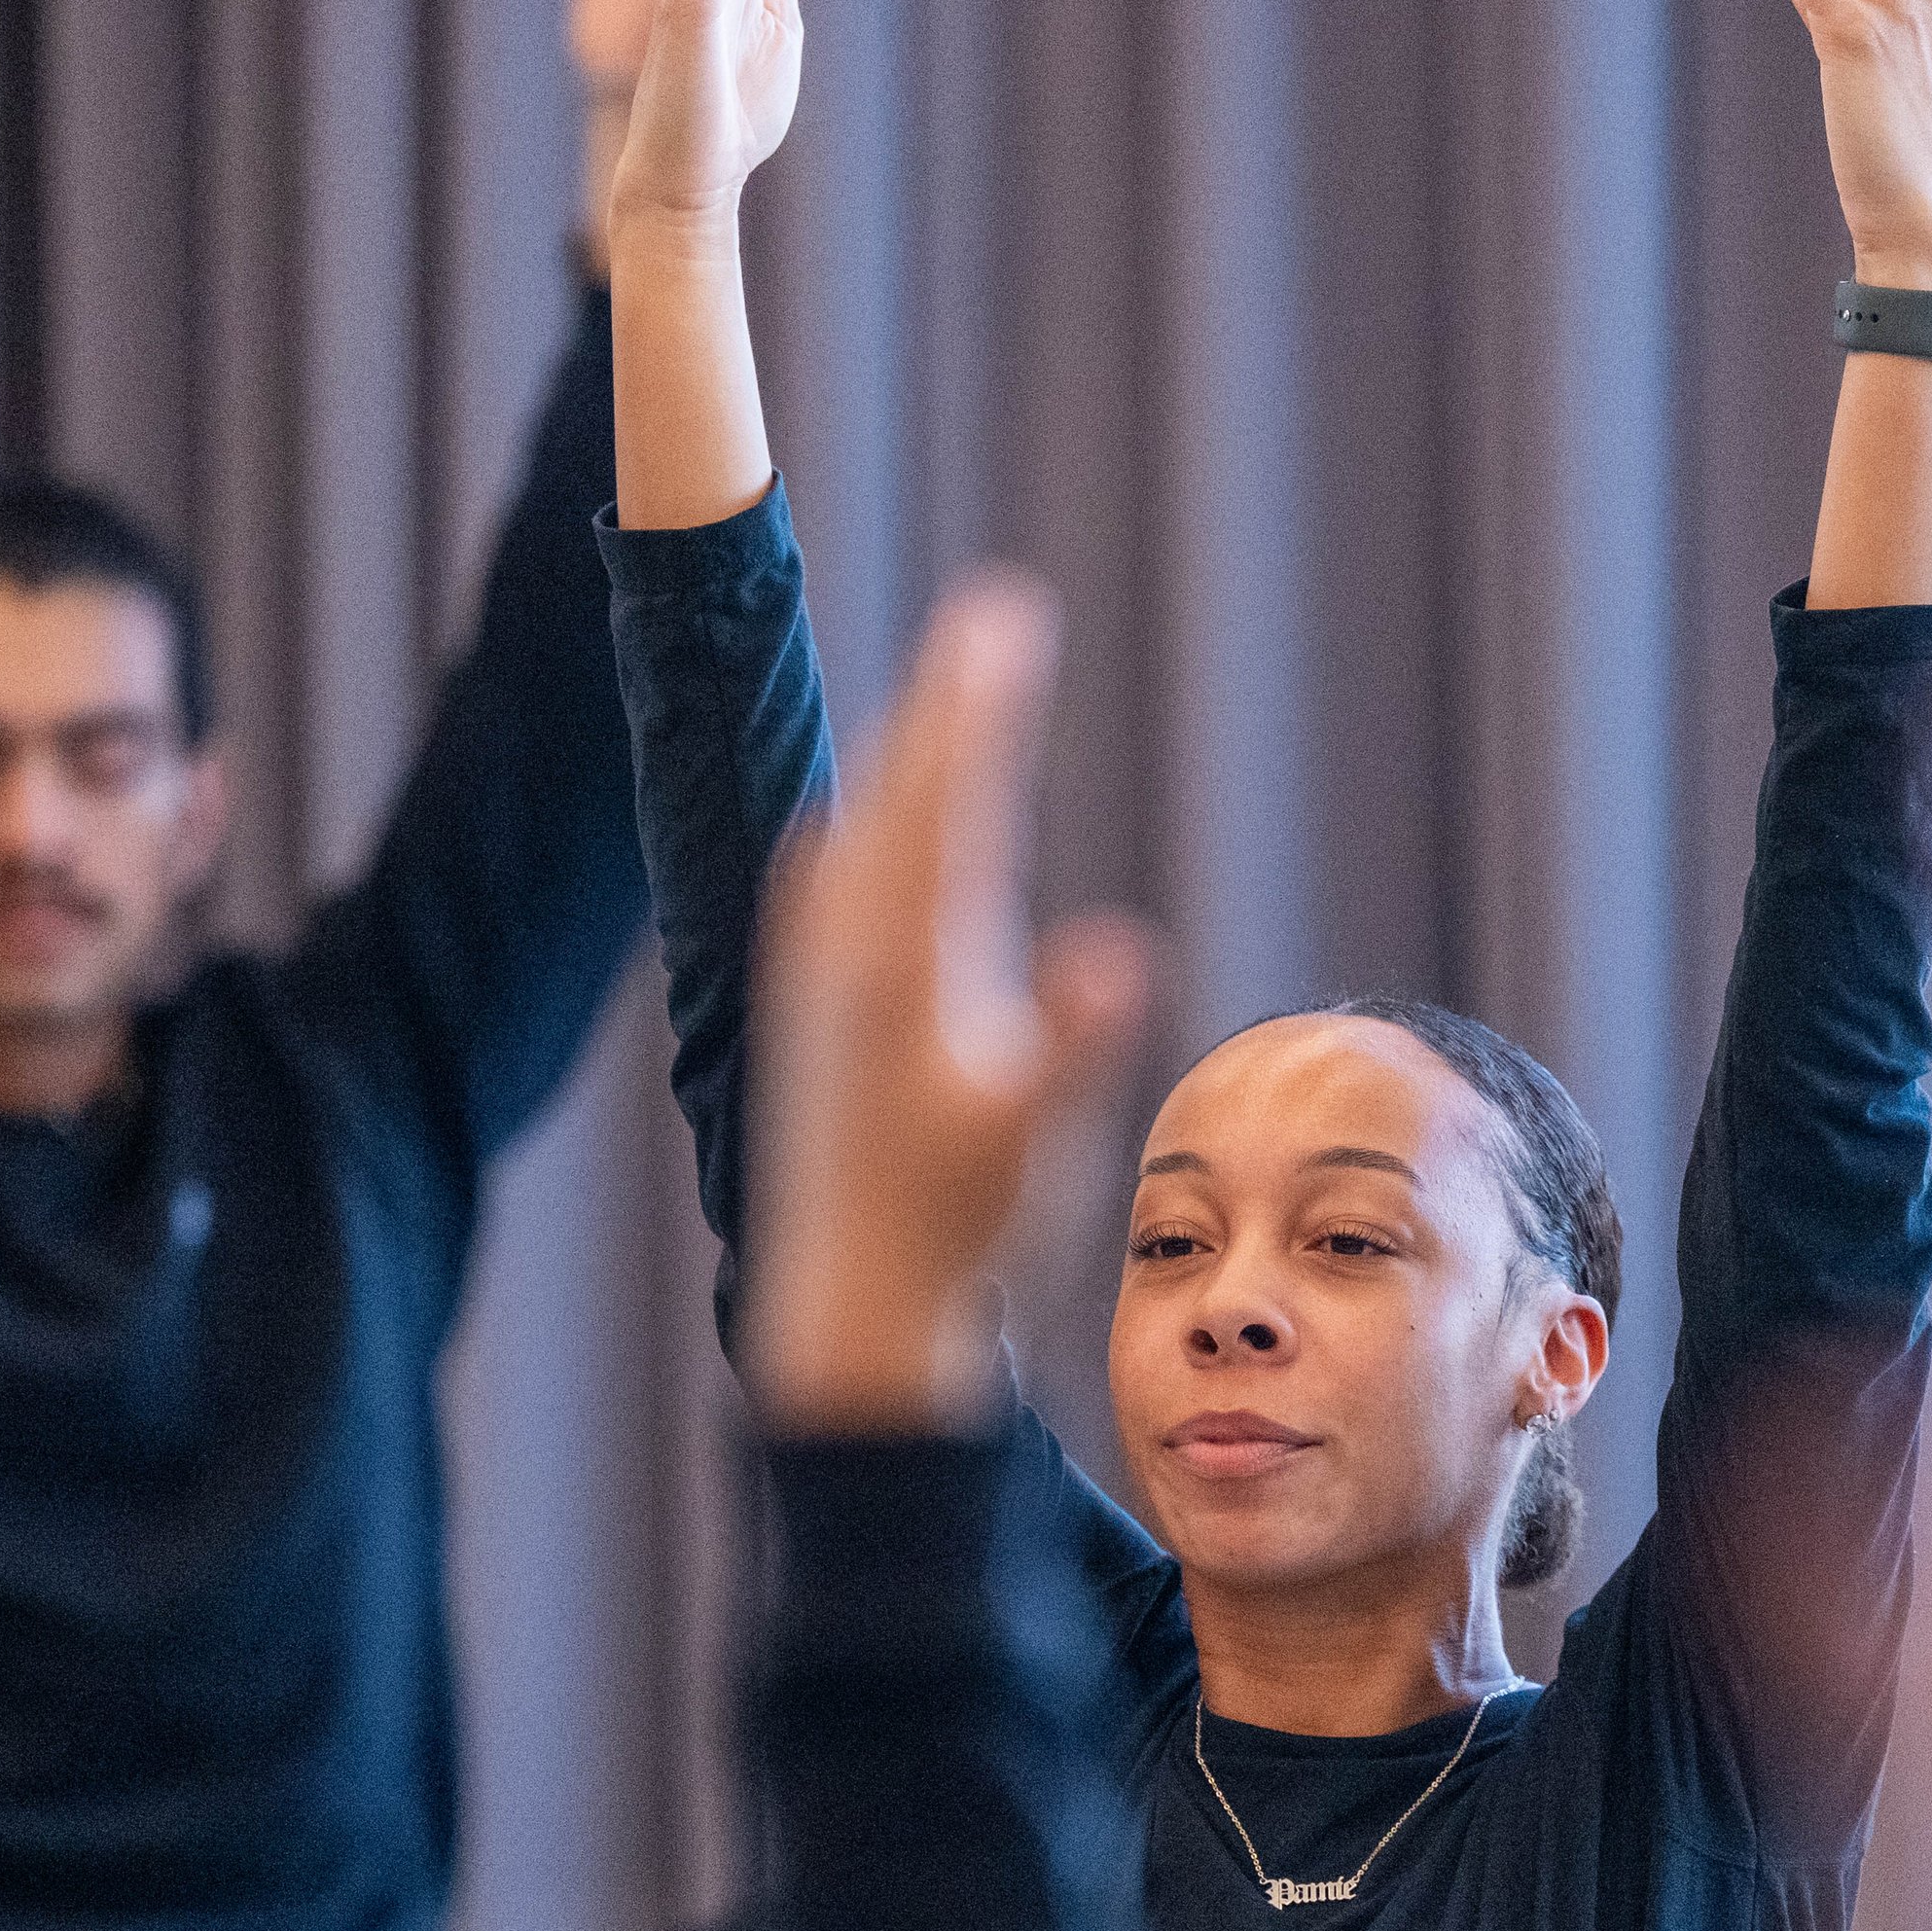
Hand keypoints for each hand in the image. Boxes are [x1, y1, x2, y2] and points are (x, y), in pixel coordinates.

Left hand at [744, 577, 1152, 1433]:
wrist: (849, 1315)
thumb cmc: (961, 1235)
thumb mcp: (1038, 1146)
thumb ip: (1076, 1043)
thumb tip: (1121, 957)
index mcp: (910, 970)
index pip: (955, 805)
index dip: (984, 708)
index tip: (1009, 616)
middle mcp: (850, 962)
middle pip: (901, 800)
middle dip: (951, 707)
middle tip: (994, 615)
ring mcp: (820, 992)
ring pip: (859, 840)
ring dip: (904, 765)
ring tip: (938, 699)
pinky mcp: (809, 1029)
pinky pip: (831, 892)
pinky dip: (861, 837)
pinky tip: (847, 837)